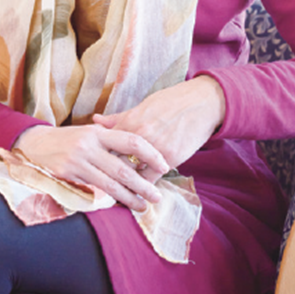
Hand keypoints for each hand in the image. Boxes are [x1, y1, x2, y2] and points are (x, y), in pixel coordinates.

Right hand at [13, 123, 169, 212]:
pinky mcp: (69, 175)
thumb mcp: (90, 132)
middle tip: (158, 195)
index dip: (150, 153)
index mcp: (98, 132)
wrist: (36, 143)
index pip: (131, 141)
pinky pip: (95, 189)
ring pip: (110, 183)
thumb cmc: (69, 138)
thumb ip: (112, 140)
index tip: (164, 165)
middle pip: (123, 168)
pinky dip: (111, 198)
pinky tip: (122, 203)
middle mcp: (89, 145)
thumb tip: (142, 152)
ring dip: (130, 197)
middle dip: (143, 184)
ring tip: (144, 205)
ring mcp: (78, 161)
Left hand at [93, 76, 224, 179]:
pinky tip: (137, 192)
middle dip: (108, 172)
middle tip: (101, 182)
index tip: (92, 165)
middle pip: (115, 161)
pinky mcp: (170, 159)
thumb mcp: (144, 105)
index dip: (98, 155)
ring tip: (117, 192)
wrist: (201, 103)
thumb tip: (96, 120)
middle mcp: (140, 136)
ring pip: (131, 174)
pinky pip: (150, 180)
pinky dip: (142, 187)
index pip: (105, 144)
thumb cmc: (171, 101)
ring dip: (125, 183)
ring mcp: (155, 148)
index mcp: (130, 121)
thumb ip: (119, 117)